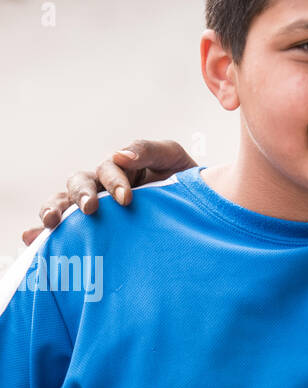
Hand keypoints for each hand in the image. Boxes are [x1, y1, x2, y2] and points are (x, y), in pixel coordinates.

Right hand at [25, 140, 197, 244]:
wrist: (197, 205)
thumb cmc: (182, 178)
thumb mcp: (171, 157)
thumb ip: (149, 150)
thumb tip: (120, 155)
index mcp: (119, 168)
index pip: (107, 169)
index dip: (113, 182)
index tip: (126, 198)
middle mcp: (101, 186)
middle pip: (79, 183)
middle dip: (82, 195)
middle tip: (91, 209)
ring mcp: (94, 207)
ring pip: (63, 202)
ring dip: (54, 209)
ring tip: (51, 222)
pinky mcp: (90, 229)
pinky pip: (61, 228)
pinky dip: (40, 231)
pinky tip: (31, 237)